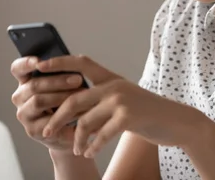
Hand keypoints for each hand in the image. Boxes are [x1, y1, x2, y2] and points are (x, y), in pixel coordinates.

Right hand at [10, 56, 86, 150]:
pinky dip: (64, 114)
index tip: (39, 62)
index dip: (26, 63)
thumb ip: (62, 72)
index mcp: (25, 81)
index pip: (18, 68)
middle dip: (57, 81)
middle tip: (79, 79)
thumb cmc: (68, 99)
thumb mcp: (65, 84)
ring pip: (38, 101)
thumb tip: (70, 61)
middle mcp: (20, 96)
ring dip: (61, 96)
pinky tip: (78, 111)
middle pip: (33, 85)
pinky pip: (46, 119)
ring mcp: (24, 114)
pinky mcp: (32, 130)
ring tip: (81, 94)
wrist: (72, 129)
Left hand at [38, 55, 203, 158]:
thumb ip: (101, 98)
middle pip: (74, 98)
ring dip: (76, 139)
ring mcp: (121, 100)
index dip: (59, 62)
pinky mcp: (128, 116)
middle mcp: (114, 85)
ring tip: (76, 149)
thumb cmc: (146, 113)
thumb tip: (71, 106)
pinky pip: (100, 134)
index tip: (39, 67)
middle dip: (57, 117)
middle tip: (47, 131)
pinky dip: (92, 146)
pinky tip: (89, 152)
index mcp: (111, 77)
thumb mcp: (123, 99)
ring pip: (85, 120)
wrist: (175, 121)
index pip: (81, 62)